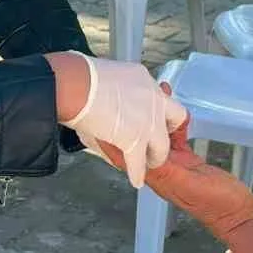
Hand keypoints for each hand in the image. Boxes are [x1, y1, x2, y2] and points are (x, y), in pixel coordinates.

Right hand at [46, 52, 185, 187]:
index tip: (148, 114)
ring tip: (149, 163)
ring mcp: (147, 122)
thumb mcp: (107, 73)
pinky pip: (139, 163)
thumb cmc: (81, 77)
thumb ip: (114, 85)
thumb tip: (105, 93)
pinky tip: (135, 179)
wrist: (77, 85)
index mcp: (143, 79)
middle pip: (176, 118)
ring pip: (162, 146)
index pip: (159, 97)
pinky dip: (137, 173)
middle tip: (157, 138)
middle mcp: (153, 100)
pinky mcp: (135, 140)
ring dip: (155, 157)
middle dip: (167, 131)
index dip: (156, 109)